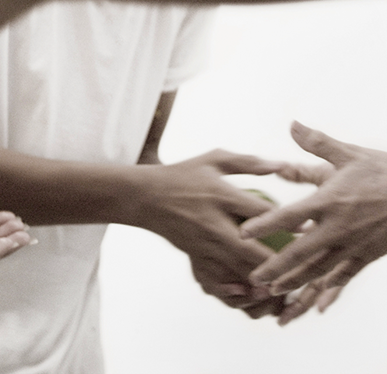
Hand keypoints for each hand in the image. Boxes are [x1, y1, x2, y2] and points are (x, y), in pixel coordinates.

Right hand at [134, 150, 288, 317]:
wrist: (145, 198)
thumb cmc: (182, 174)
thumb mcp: (213, 159)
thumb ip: (247, 162)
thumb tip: (281, 165)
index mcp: (220, 195)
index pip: (260, 211)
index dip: (287, 220)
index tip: (309, 225)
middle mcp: (212, 222)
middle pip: (251, 249)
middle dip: (277, 261)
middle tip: (301, 266)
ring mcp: (202, 243)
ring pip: (237, 270)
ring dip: (261, 280)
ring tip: (286, 285)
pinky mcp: (194, 256)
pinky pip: (218, 279)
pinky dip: (237, 290)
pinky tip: (254, 293)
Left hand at [241, 122, 386, 294]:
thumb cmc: (385, 171)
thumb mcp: (350, 154)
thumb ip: (317, 143)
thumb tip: (292, 124)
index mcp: (330, 200)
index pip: (290, 215)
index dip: (265, 225)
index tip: (242, 232)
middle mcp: (339, 227)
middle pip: (301, 252)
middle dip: (275, 266)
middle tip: (252, 277)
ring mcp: (354, 244)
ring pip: (320, 270)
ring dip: (295, 281)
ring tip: (274, 290)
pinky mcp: (368, 256)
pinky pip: (345, 278)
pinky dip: (330, 292)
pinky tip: (316, 305)